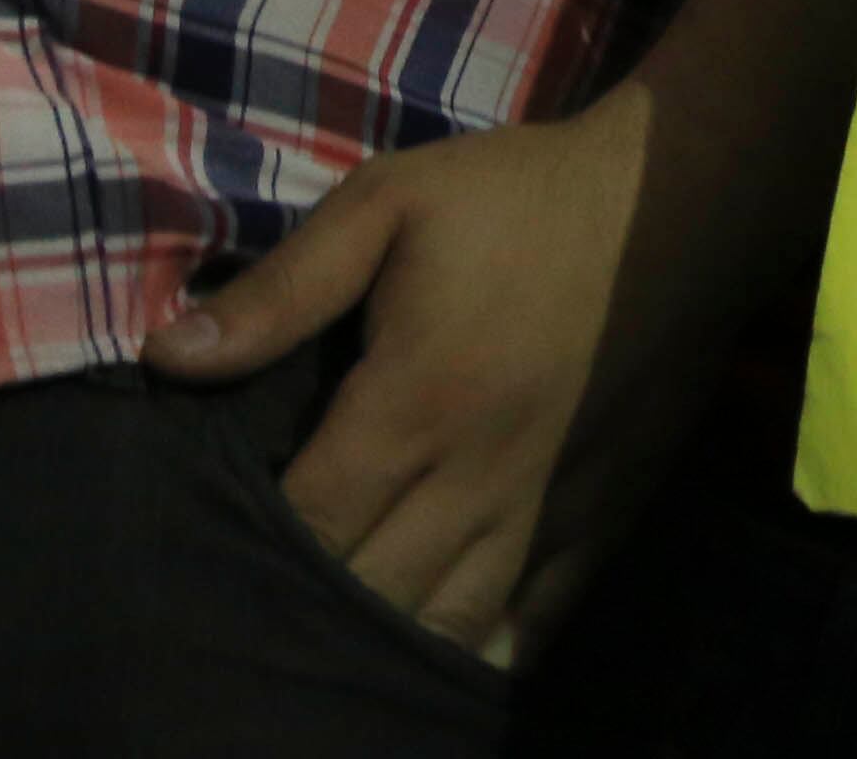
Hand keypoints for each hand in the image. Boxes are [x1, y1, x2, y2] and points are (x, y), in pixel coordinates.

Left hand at [144, 96, 701, 661]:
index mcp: (418, 402)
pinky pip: (535, 618)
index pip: (308, 525)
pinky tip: (437, 660)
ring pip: (450, 625)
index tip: (200, 556)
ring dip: (387, 647)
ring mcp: (547, 505)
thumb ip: (284, 287)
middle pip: (370, 594)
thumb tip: (168, 358)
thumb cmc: (525, 196)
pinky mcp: (603, 512)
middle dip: (303, 614)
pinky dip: (484, 652)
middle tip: (249, 611)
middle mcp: (480, 477)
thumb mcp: (394, 201)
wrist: (688, 194)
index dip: (245, 557)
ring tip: (329, 654)